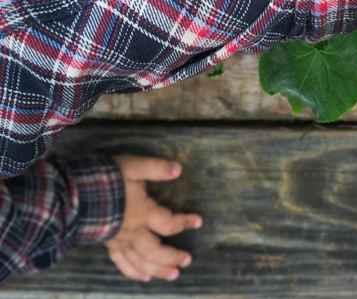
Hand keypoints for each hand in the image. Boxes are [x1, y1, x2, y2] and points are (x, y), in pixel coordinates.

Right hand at [105, 156, 201, 282]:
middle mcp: (133, 232)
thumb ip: (156, 168)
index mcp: (143, 213)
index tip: (198, 222)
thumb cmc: (104, 179)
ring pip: (141, 261)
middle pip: (156, 251)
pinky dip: (133, 272)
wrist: (71, 195)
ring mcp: (119, 241)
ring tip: (173, 275)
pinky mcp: (107, 244)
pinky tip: (143, 277)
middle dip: (172, 257)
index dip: (185, 222)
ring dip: (158, 269)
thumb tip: (178, 169)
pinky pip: (121, 263)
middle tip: (187, 260)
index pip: (169, 223)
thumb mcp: (133, 167)